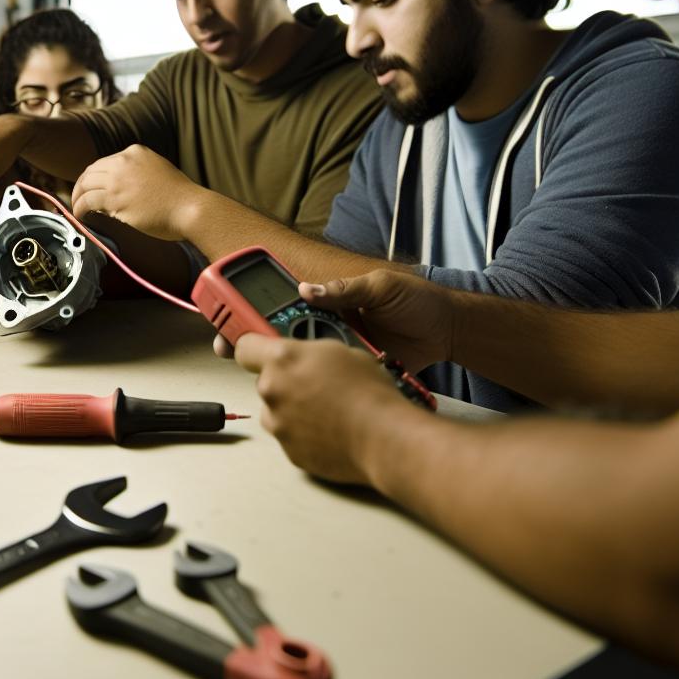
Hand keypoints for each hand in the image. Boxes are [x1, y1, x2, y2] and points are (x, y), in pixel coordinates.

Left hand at [70, 146, 205, 242]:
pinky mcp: (115, 199)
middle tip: (78, 200)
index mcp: (135, 152)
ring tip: (77, 210)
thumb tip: (118, 192)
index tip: (91, 189)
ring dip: (77, 199)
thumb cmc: (180, 197)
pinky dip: (79, 209)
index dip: (95, 177)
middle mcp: (123, 161)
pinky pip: (88, 202)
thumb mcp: (158, 171)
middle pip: (91, 172)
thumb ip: (138, 175)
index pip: (105, 162)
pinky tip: (81, 217)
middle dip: (81, 186)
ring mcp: (118, 180)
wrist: (190, 207)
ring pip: (85, 186)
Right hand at [212, 271, 453, 372]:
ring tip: (262, 371)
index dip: (253, 310)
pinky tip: (301, 391)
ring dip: (282, 368)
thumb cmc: (418, 301)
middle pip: (282, 337)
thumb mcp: (381, 286)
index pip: (282, 303)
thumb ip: (347, 290)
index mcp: (330, 301)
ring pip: (301, 363)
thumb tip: (309, 290)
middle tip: (229, 349)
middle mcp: (328, 327)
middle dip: (252, 343)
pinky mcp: (353, 374)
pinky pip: (328, 382)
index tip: (229, 316)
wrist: (448, 332)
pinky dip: (315, 387)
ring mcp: (338, 353)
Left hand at [233, 335, 413, 485]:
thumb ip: (309, 352)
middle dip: (285, 381)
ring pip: (276, 411)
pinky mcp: (288, 451)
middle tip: (315, 384)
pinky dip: (304, 434)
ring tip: (327, 410)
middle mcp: (273, 390)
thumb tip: (304, 357)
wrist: (383, 437)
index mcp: (283, 359)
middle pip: (266, 381)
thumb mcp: (340, 351)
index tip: (255, 349)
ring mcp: (278, 424)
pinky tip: (330, 429)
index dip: (253, 348)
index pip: (244, 347)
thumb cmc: (369, 393)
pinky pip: (290, 437)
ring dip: (293, 409)